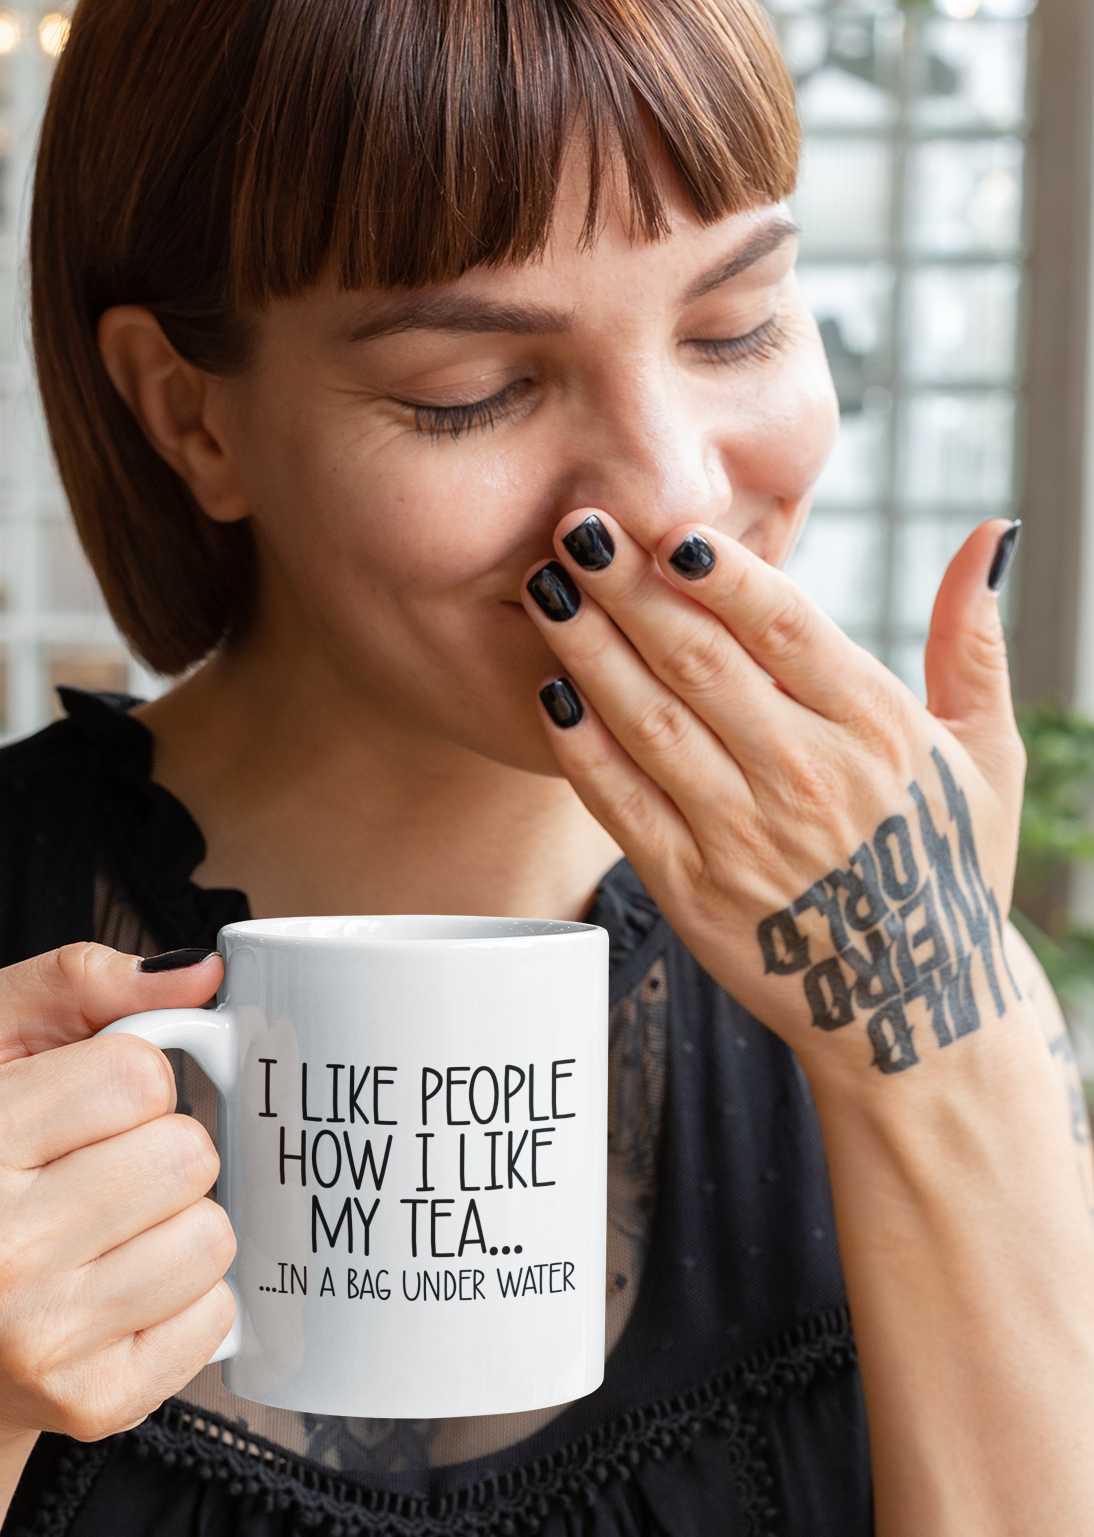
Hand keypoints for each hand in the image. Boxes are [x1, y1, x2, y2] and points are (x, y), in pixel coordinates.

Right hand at [0, 944, 235, 1446]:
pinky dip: (188, 1301)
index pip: (139, 1073)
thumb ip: (75, 981)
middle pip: (186, 1155)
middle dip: (162, 1154)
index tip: (92, 1110)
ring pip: (212, 1238)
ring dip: (181, 1226)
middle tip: (102, 1177)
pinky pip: (216, 1319)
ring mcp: (39, 1334)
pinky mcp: (89, 1401)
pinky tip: (123, 1295)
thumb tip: (203, 973)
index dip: (135, 1081)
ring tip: (113, 1236)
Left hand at [524, 512, 1027, 1086]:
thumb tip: (992, 532)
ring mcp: (743, 835)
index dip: (721, 571)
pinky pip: (623, 803)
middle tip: (576, 526)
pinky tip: (550, 693)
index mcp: (878, 728)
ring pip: (650, 721)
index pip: (785, 626)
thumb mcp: (986, 755)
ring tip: (544, 587)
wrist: (913, 1011)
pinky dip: (581, 747)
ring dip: (588, 648)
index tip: (670, 525)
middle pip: (699, 660)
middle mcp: (807, 776)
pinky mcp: (692, 888)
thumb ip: (974, 641)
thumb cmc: (948, 868)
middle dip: (628, 585)